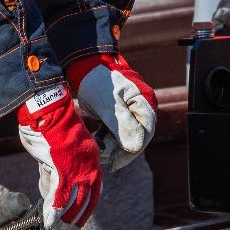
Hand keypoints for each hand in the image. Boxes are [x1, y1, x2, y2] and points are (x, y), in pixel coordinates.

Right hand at [15, 86, 102, 229]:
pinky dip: (52, 212)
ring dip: (62, 222)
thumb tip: (52, 186)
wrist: (50, 111)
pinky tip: (49, 223)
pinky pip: (58, 198)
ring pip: (72, 204)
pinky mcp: (62, 170)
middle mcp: (89, 169)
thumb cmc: (54, 128)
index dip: (84, 212)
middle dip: (74, 222)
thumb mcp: (66, 150)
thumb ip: (63, 168)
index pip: (93, 195)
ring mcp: (77, 171)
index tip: (76, 222)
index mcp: (92, 164)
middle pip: (84, 204)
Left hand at [66, 53, 158, 170]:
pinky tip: (97, 145)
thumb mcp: (108, 104)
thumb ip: (123, 125)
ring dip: (113, 147)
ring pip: (126, 136)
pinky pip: (118, 132)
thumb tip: (136, 147)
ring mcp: (131, 111)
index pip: (144, 133)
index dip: (131, 151)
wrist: (85, 67)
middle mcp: (141, 107)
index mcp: (144, 102)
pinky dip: (108, 140)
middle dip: (119, 150)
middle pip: (136, 137)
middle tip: (103, 160)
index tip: (115, 162)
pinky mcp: (121, 114)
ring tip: (97, 153)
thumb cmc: (97, 82)